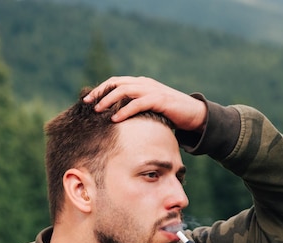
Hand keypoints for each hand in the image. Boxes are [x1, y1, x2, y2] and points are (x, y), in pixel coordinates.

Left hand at [83, 76, 206, 131]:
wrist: (195, 114)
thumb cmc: (172, 114)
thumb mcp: (151, 109)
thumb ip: (137, 109)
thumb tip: (118, 120)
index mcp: (141, 84)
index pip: (116, 82)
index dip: (100, 89)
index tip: (87, 100)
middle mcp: (145, 84)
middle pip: (116, 83)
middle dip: (100, 93)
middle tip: (87, 104)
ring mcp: (152, 90)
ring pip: (125, 90)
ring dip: (109, 100)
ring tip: (98, 111)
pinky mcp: (160, 100)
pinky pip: (138, 103)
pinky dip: (125, 111)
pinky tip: (115, 119)